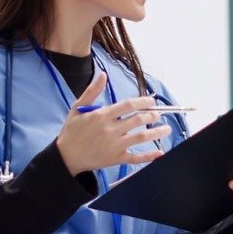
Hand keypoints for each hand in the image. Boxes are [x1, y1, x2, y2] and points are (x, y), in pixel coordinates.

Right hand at [55, 72, 171, 174]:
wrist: (65, 157)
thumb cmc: (72, 132)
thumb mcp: (77, 108)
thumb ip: (92, 91)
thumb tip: (103, 75)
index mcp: (102, 115)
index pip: (128, 105)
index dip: (143, 102)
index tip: (152, 101)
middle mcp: (110, 130)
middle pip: (138, 120)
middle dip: (152, 116)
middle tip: (159, 114)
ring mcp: (114, 145)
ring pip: (141, 137)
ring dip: (157, 132)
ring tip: (167, 128)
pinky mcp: (116, 158)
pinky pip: (135, 157)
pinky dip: (149, 156)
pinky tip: (160, 152)